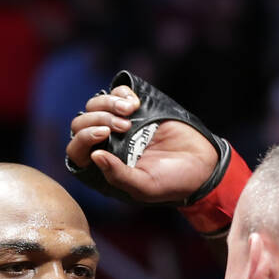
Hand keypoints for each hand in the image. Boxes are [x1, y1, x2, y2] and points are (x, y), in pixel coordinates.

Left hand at [67, 85, 217, 203]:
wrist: (201, 164)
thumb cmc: (171, 182)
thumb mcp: (144, 186)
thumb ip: (118, 175)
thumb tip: (94, 156)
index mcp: (103, 166)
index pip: (77, 151)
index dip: (84, 138)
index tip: (104, 135)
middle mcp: (106, 144)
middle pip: (80, 123)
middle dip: (96, 119)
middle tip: (124, 126)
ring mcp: (119, 124)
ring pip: (94, 105)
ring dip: (107, 104)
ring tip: (130, 112)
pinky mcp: (136, 109)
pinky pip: (117, 92)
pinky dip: (121, 93)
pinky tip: (135, 103)